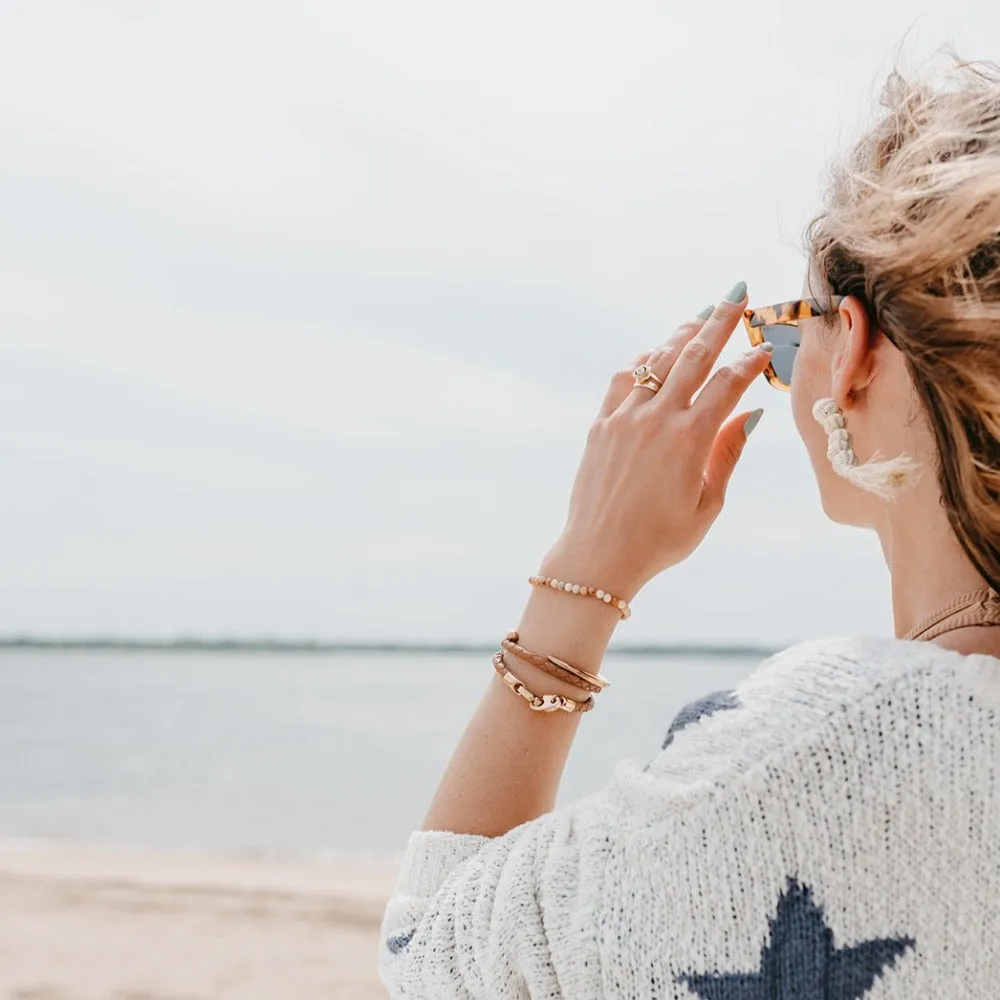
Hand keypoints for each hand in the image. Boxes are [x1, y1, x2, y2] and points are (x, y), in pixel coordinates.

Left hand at [545, 282, 771, 599]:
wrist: (599, 554)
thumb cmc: (660, 539)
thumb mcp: (708, 503)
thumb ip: (728, 453)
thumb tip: (751, 413)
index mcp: (690, 439)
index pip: (729, 384)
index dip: (751, 361)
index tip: (766, 345)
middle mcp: (656, 418)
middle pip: (694, 355)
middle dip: (719, 321)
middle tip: (737, 294)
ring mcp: (624, 418)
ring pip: (657, 361)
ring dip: (681, 335)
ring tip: (701, 317)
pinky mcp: (601, 425)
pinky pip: (624, 379)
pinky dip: (643, 361)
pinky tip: (656, 353)